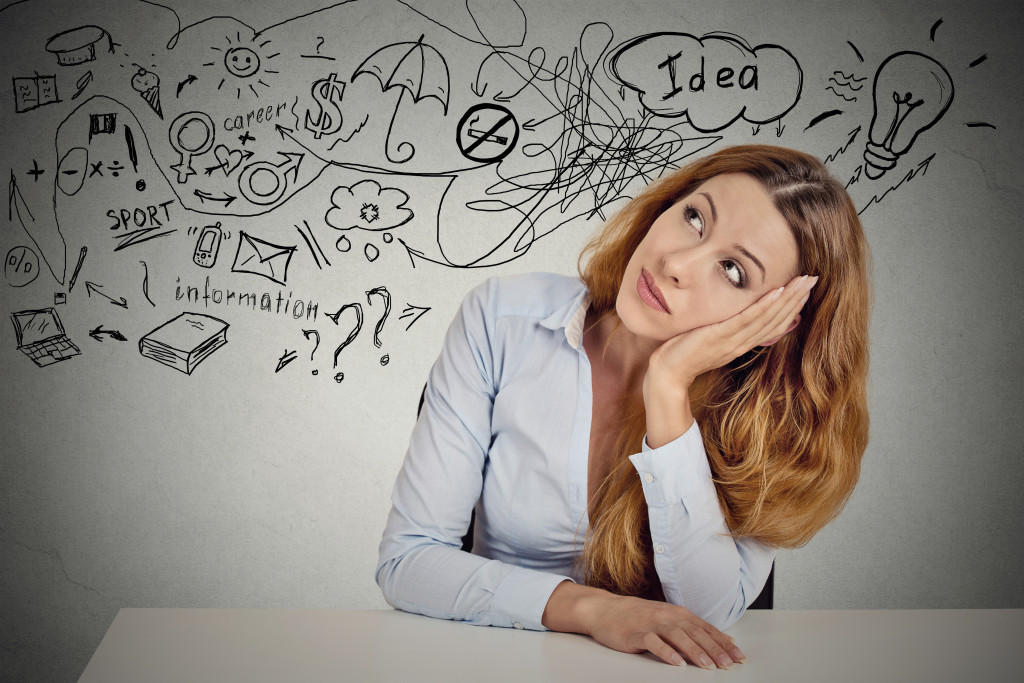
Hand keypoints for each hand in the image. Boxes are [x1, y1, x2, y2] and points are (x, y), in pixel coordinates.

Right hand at [542, 582, 743, 668]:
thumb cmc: (638, 616)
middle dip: (715, 650)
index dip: (723, 643)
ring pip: (678, 637)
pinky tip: (676, 663)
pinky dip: (666, 652)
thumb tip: (722, 639)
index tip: (739, 657)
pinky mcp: (636, 633)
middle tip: (729, 665)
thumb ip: (693, 628)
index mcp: (678, 613)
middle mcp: (668, 616)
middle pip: (696, 633)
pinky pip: (653, 643)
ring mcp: (652, 624)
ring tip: (708, 666)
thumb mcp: (668, 618)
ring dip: (695, 652)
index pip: (706, 629)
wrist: (605, 609)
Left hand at [646, 273, 817, 389]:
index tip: (805, 289)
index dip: (791, 307)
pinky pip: (744, 320)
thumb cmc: (684, 353)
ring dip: (787, 299)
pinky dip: (762, 307)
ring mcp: (731, 340)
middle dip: (796, 299)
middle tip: (813, 279)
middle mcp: (741, 343)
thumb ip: (727, 330)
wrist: (667, 373)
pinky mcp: (718, 336)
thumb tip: (738, 316)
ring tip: (802, 282)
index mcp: (742, 343)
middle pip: (776, 319)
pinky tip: (775, 292)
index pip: (774, 323)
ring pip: (766, 318)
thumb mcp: (712, 339)